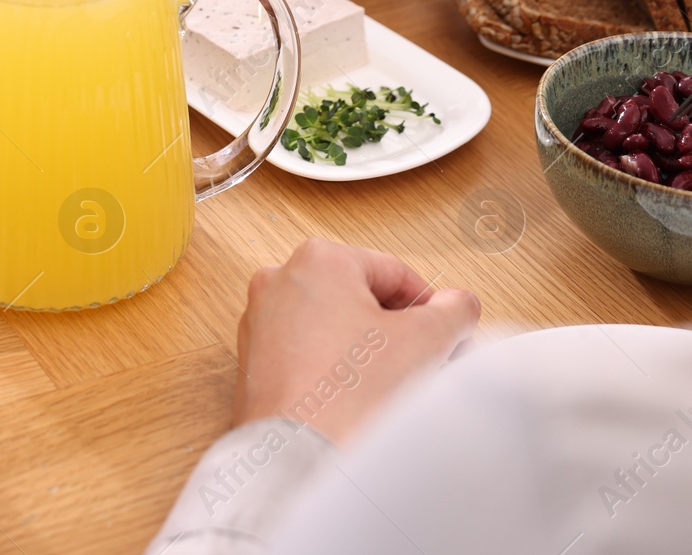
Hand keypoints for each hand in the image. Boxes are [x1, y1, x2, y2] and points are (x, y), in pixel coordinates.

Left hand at [234, 238, 479, 444]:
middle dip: (397, 329)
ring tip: (391, 383)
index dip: (430, 308)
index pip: (395, 273)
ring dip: (368, 349)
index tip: (447, 333)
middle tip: (425, 360)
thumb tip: (458, 304)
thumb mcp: (425, 341)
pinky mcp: (254, 356)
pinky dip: (335, 366)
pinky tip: (357, 396)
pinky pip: (307, 350)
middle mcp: (280, 280)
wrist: (299, 454)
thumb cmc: (347, 395)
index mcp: (318, 258)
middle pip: (361, 297)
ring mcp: (260, 319)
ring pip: (333, 325)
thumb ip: (453, 310)